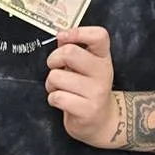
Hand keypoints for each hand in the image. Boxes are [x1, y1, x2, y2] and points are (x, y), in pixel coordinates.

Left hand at [47, 26, 121, 146]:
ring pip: (57, 77)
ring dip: (51, 84)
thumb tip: (61, 35)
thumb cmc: (88, 90)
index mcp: (103, 58)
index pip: (99, 35)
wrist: (102, 122)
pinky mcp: (87, 110)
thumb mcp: (86, 67)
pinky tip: (62, 101)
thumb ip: (74, 50)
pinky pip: (57, 97)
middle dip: (53, 59)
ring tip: (60, 89)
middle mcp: (103, 72)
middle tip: (55, 68)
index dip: (78, 32)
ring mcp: (96, 92)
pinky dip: (53, 99)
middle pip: (70, 52)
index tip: (64, 37)